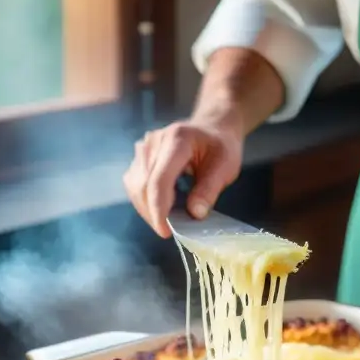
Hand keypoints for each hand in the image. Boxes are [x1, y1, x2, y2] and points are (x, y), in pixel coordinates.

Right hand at [123, 117, 242, 237]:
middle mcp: (154, 141)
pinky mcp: (140, 156)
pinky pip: (134, 183)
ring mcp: (143, 147)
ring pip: (134, 186)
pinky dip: (145, 200)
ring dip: (147, 209)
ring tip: (166, 221)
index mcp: (177, 140)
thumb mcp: (225, 167)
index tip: (165, 232)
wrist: (213, 127)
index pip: (159, 180)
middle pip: (143, 185)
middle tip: (169, 231)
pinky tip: (161, 208)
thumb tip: (195, 214)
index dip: (159, 209)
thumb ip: (209, 190)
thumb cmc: (221, 147)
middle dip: (153, 213)